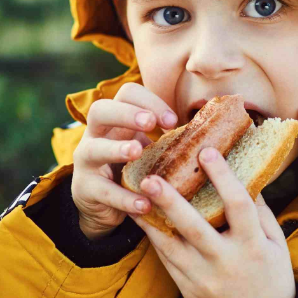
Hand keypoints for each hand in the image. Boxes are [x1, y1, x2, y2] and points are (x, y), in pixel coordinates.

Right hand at [71, 83, 177, 239]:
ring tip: (137, 152)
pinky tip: (144, 203)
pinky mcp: (85, 189)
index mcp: (116, 120)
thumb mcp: (149, 147)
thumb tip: (212, 128)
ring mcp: (86, 162)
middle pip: (100, 110)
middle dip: (126, 113)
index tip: (172, 121)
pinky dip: (124, 197)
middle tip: (150, 123)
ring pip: (92, 148)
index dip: (150, 101)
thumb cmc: (134, 167)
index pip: (127, 94)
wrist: (104, 204)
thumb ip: (169, 137)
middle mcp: (96, 135)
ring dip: (116, 148)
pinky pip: (102, 191)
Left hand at [129, 147, 295, 297]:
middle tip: (151, 178)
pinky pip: (167, 262)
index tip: (207, 151)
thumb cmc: (273, 281)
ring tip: (134, 195)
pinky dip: (153, 239)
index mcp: (252, 246)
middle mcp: (225, 262)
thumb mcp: (277, 245)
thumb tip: (247, 178)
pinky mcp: (188, 290)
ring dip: (151, 219)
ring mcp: (203, 278)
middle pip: (194, 227)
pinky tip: (143, 219)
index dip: (223, 176)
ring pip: (171, 246)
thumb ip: (261, 213)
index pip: (238, 205)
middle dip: (170, 201)